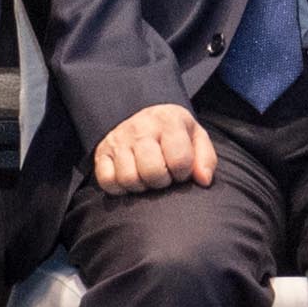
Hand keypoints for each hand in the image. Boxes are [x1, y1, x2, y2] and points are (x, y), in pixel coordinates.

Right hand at [87, 104, 216, 196]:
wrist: (145, 118)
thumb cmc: (175, 135)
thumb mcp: (197, 139)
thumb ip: (206, 159)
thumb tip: (203, 180)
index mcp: (168, 120)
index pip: (179, 160)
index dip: (183, 173)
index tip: (181, 171)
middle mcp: (140, 127)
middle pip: (152, 171)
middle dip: (162, 181)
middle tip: (164, 176)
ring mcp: (118, 139)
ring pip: (129, 179)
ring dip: (141, 186)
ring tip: (147, 178)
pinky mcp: (101, 152)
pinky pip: (107, 182)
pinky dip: (119, 188)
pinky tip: (130, 180)